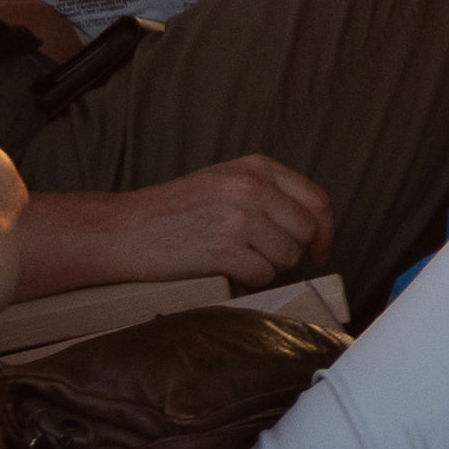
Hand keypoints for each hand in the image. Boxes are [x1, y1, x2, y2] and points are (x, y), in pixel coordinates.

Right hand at [81, 153, 334, 291]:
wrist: (124, 229)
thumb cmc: (174, 211)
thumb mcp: (225, 181)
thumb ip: (266, 192)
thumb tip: (311, 223)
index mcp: (257, 168)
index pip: (317, 200)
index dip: (324, 230)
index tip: (319, 249)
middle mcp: (252, 188)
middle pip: (306, 232)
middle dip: (291, 252)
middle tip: (264, 258)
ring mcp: (239, 218)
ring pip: (287, 257)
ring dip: (267, 267)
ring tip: (236, 260)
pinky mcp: (224, 249)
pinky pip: (262, 275)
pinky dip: (248, 281)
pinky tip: (225, 270)